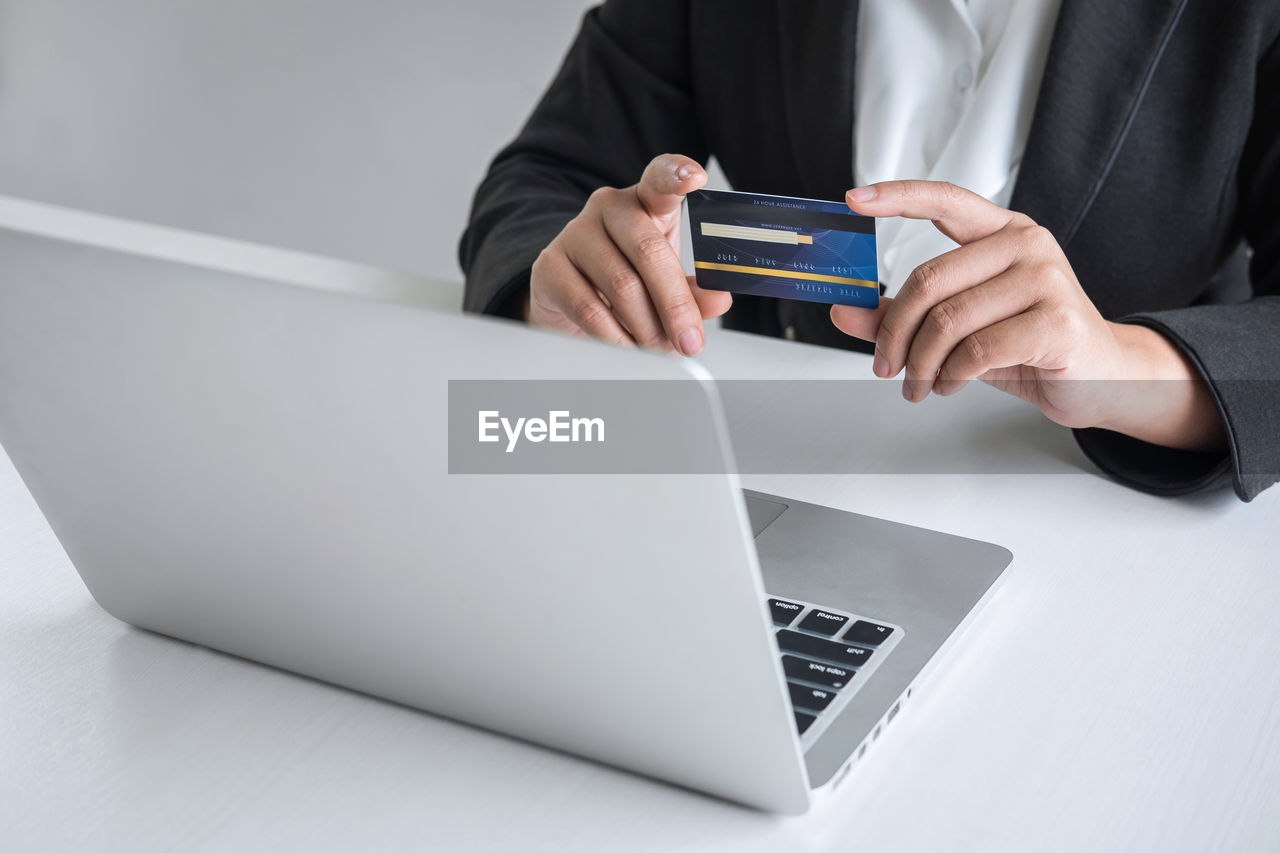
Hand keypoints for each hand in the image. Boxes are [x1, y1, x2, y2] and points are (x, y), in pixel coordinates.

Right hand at [527, 154, 731, 354]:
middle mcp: (609, 208)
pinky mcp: (550, 266)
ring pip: (621, 285)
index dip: (677, 175)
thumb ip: (694, 291)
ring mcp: (575, 233)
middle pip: (648, 250)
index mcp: (646, 202)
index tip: (695, 177)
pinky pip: (589, 308)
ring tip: (657, 348)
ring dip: (646, 328)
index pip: (661, 179)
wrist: (569, 298)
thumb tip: (719, 299)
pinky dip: (615, 337)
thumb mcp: (667, 282)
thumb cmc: (626, 279)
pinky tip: (626, 347)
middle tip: (689, 341)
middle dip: (675, 305)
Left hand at [831, 180, 1225, 450]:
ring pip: (947, 321)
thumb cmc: (1028, 344)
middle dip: (895, 334)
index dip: (896, 196)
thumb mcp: (959, 326)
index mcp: (1002, 232)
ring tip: (920, 384)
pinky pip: (976, 352)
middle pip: (928, 281)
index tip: (853, 200)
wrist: (1097, 377)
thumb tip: (843, 310)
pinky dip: (950, 376)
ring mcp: (1046, 279)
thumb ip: (902, 314)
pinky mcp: (1056, 322)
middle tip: (886, 366)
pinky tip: (950, 384)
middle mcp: (1026, 245)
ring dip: (920, 364)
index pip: (945, 200)